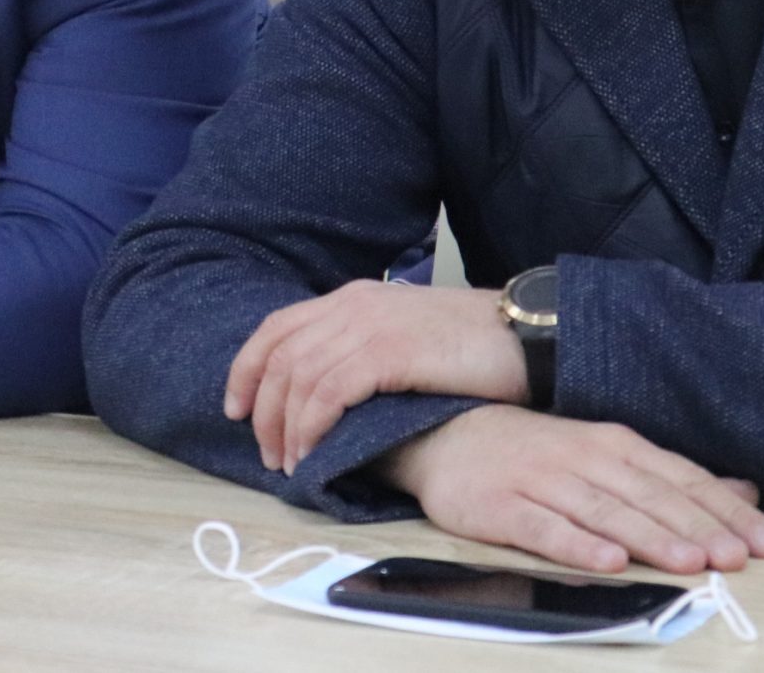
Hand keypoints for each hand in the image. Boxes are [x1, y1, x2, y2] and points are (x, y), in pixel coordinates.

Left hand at [225, 281, 525, 473]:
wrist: (526, 335)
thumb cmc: (474, 346)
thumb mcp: (406, 336)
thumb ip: (366, 350)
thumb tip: (330, 392)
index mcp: (353, 298)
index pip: (277, 328)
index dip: (247, 369)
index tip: (237, 409)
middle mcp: (353, 305)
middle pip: (279, 356)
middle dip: (263, 410)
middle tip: (268, 454)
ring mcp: (369, 325)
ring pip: (298, 378)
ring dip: (286, 427)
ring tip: (291, 465)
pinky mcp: (387, 352)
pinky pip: (327, 393)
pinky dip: (311, 427)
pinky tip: (314, 454)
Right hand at [381, 405, 763, 575]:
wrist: (445, 434)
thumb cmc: (535, 452)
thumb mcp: (606, 454)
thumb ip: (670, 477)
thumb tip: (742, 490)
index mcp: (614, 445)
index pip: (681, 479)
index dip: (724, 510)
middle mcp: (583, 458)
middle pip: (650, 497)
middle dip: (697, 528)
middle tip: (737, 558)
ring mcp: (541, 480)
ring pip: (604, 511)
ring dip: (650, 537)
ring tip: (690, 563)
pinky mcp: (499, 506)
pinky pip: (542, 527)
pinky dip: (576, 544)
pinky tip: (606, 561)